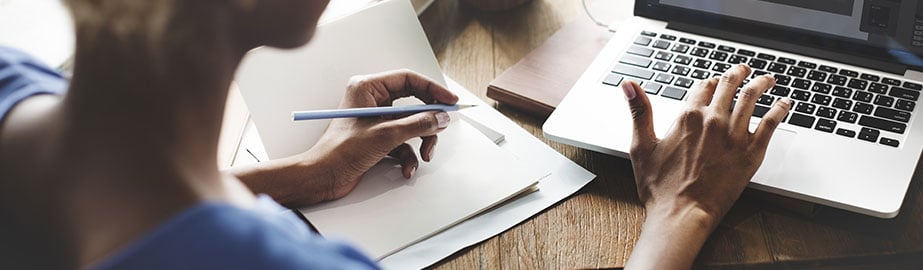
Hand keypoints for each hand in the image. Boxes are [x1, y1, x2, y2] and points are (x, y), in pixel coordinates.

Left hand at [301, 69, 458, 199]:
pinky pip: (403, 142)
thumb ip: (418, 124)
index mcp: (367, 88)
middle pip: (413, 104)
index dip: (432, 89)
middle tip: (441, 128)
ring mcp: (375, 121)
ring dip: (420, 142)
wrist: (323, 177)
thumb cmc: (340, 151)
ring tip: (424, 155)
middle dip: (427, 121)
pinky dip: (408, 156)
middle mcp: (371, 101)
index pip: (408, 80)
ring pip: (411, 125)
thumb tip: (440, 117)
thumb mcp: (386, 135)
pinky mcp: (377, 138)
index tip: (450, 101)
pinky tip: (406, 169)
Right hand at [623, 64, 791, 268]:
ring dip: (761, 83)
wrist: (682, 214)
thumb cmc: (660, 187)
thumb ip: (639, 111)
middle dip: (738, 73)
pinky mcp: (751, 152)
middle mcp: (713, 120)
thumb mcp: (641, 146)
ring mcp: (734, 135)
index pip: (703, 86)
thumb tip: (628, 85)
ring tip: (767, 79)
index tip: (713, 82)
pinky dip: (780, 109)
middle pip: (729, 85)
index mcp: (687, 116)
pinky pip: (771, 123)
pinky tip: (785, 104)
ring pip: (752, 98)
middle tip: (744, 70)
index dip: (708, 82)